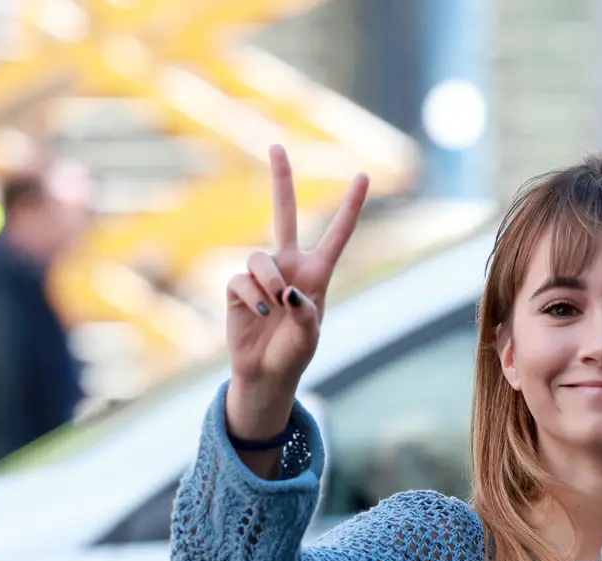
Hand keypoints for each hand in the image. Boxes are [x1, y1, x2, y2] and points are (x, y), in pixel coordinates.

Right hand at [226, 145, 368, 436]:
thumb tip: (285, 290)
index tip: (364, 175)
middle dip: (280, 180)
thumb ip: (305, 312)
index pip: (338, 234)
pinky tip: (257, 314)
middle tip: (276, 145)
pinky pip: (240, 280)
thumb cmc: (294, 354)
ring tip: (274, 307)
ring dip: (267, 281)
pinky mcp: (237, 287)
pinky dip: (251, 297)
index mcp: (317, 273)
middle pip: (284, 214)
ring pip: (259, 258)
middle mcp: (289, 265)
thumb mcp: (309, 336)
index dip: (350, 205)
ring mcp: (262, 274)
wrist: (265, 372)